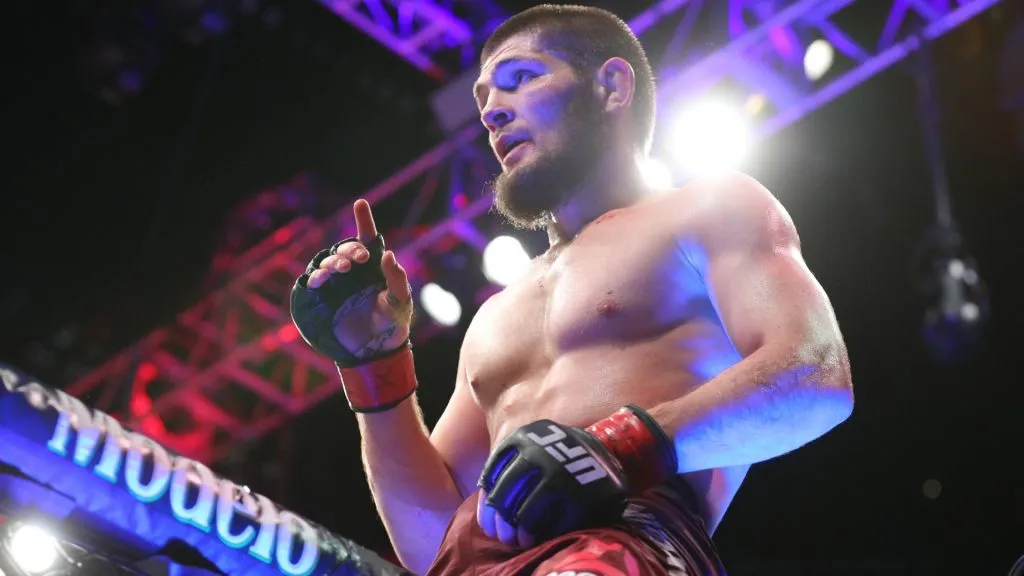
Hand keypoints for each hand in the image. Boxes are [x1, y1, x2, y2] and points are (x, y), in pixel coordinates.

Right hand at [305, 199, 412, 359]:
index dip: (363, 220)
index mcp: (375, 267)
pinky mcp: (324, 297)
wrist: (376, 350)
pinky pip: (315, 280)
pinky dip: (316, 276)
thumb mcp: (400, 300)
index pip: (368, 239)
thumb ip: (396, 277)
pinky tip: (321, 279)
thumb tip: (388, 253)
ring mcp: (338, 283)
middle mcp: (355, 271)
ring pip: (329, 261)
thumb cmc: (393, 323)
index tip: (360, 203)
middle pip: (347, 248)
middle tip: (359, 259)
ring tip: (341, 269)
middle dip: (350, 249)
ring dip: (334, 261)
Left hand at [476, 406, 676, 548]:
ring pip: (525, 513)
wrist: (614, 450)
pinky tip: (536, 540)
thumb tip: (485, 503)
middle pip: (505, 496)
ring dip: (517, 531)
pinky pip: (551, 523)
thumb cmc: (566, 454)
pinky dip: (539, 534)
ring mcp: (561, 476)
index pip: (494, 474)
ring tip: (518, 540)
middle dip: (500, 520)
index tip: (488, 521)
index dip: (487, 502)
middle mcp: (541, 454)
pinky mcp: (579, 497)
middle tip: (501, 534)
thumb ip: (513, 466)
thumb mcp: (539, 445)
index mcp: (525, 438)